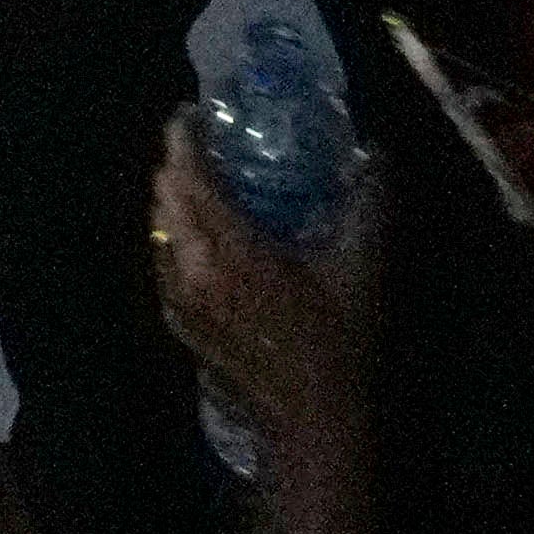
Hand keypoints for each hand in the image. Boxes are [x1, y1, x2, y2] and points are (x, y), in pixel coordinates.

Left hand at [146, 113, 377, 460]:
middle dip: (178, 163)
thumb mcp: (358, 269)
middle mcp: (191, 267)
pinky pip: (162, 261)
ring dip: (174, 200)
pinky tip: (204, 239)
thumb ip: (367, 205)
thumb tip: (376, 155)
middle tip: (208, 148)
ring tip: (205, 187)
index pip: (187, 174)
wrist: (311, 419)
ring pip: (157, 227)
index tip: (195, 114)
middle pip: (163, 194)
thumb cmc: (337, 342)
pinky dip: (174, 237)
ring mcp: (178, 297)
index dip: (183, 136)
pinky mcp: (178, 321)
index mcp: (230, 248)